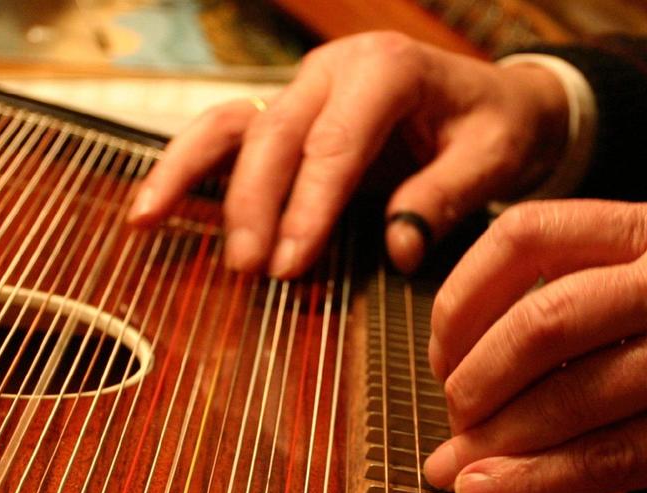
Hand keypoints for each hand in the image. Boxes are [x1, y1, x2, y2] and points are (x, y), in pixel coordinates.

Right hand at [126, 32, 569, 278]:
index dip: (309, 205)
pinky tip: (151, 207)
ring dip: (192, 175)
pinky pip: (226, 136)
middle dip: (254, 203)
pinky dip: (187, 169)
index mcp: (388, 68)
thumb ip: (444, 199)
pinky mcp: (286, 114)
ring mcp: (303, 89)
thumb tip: (397, 251)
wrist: (496, 103)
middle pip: (275, 133)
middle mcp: (334, 70)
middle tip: (249, 268)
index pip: (336, 141)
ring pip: (232, 123)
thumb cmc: (496, 129)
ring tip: (150, 219)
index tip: (290, 262)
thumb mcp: (493, 159)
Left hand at [422, 201, 646, 492]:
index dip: (462, 293)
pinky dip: (538, 483)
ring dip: (494, 438)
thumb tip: (498, 352)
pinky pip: (613, 461)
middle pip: (536, 318)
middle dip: (469, 374)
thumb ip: (621, 290)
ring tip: (454, 466)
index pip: (529, 233)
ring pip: (569, 396)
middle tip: (452, 412)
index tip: (444, 345)